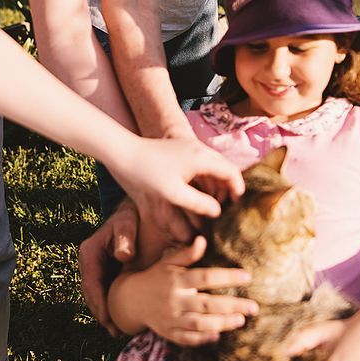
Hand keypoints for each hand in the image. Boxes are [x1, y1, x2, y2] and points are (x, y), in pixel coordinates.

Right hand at [79, 201, 139, 335]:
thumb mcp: (126, 222)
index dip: (98, 302)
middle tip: (114, 331)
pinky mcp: (106, 274)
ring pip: (98, 297)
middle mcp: (89, 263)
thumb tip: (123, 255)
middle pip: (91, 294)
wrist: (134, 212)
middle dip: (101, 314)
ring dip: (106, 314)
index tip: (106, 319)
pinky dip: (113, 307)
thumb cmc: (130, 217)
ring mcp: (96, 270)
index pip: (91, 282)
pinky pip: (107, 293)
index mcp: (89, 253)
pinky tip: (124, 320)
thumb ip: (125, 236)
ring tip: (118, 332)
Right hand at [108, 237, 255, 343]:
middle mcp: (175, 300)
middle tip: (254, 307)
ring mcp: (172, 319)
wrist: (129, 300)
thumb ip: (186, 254)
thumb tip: (203, 240)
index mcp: (177, 280)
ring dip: (223, 323)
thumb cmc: (155, 277)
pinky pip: (188, 338)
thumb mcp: (168, 262)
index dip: (228, 277)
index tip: (248, 277)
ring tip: (241, 321)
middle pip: (208, 304)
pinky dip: (203, 339)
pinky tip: (218, 335)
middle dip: (233, 306)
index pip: (206, 277)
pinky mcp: (169, 332)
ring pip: (201, 324)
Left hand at [109, 136, 242, 237]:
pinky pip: (200, 166)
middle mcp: (199, 150)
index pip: (232, 173)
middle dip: (227, 189)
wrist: (121, 153)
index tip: (236, 208)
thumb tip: (217, 212)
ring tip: (212, 206)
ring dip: (215, 186)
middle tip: (224, 210)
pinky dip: (204, 181)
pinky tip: (197, 195)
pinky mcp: (179, 152)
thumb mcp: (173, 194)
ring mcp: (189, 149)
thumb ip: (198, 204)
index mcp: (202, 157)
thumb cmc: (146, 173)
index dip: (238, 190)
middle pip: (224, 169)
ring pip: (212, 168)